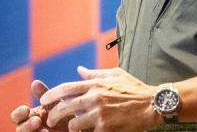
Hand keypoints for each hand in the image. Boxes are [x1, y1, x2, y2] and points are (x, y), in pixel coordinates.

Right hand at [10, 80, 68, 131]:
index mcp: (30, 118)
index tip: (26, 108)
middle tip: (37, 120)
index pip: (16, 117)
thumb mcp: (56, 104)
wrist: (79, 128)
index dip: (18, 114)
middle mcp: (30, 129)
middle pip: (19, 130)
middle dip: (26, 125)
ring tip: (45, 131)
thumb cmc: (66, 116)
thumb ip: (45, 95)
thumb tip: (34, 82)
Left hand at [39, 66, 160, 131]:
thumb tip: (79, 70)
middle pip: (64, 107)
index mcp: (95, 84)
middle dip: (54, 115)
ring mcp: (99, 114)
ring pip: (73, 124)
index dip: (50, 95)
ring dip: (72, 127)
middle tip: (50, 120)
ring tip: (74, 127)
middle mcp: (94, 98)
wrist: (153, 104)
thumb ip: (95, 74)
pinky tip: (91, 131)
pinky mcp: (106, 128)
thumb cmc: (134, 88)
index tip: (42, 101)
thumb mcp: (115, 75)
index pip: (65, 88)